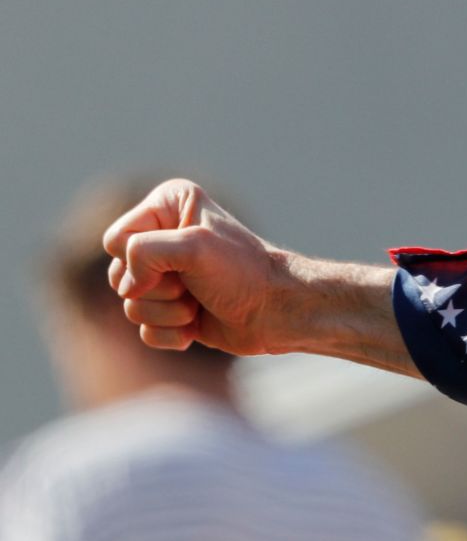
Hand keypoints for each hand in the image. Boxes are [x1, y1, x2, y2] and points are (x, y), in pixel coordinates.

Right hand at [102, 179, 410, 372]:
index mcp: (168, 207)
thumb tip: (126, 289)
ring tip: (200, 304)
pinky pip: (145, 330)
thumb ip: (143, 252)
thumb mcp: (194, 246)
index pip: (116, 240)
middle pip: (117, 276)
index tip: (186, 259)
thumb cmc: (243, 273)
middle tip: (195, 285)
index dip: (141, 259)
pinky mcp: (171, 310)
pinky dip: (171, 334)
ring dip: (168, 313)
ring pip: (131, 306)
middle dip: (158, 289)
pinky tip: (198, 326)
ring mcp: (165, 276)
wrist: (277, 312)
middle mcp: (162, 237)